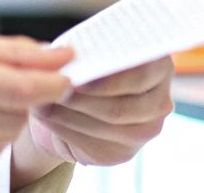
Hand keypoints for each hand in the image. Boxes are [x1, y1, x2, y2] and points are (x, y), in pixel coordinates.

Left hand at [22, 56, 174, 167]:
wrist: (87, 102)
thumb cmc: (91, 66)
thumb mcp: (92, 50)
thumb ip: (88, 50)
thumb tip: (63, 56)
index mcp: (159, 65)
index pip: (140, 74)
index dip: (106, 79)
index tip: (76, 77)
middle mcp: (160, 101)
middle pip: (121, 107)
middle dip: (81, 100)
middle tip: (51, 90)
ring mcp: (146, 130)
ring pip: (105, 127)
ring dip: (68, 114)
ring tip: (43, 101)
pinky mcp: (124, 152)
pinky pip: (93, 144)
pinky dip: (65, 129)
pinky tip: (47, 116)